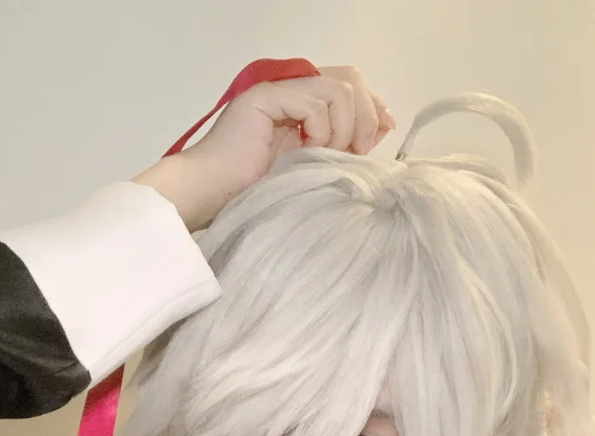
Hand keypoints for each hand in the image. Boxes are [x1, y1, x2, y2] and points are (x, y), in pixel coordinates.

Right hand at [133, 66, 395, 229]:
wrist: (211, 196)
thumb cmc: (254, 193)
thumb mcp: (312, 167)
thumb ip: (341, 144)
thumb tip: (382, 126)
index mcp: (301, 104)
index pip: (349, 85)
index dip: (373, 106)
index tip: (383, 132)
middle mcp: (291, 90)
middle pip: (350, 79)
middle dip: (366, 116)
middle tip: (357, 151)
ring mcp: (278, 90)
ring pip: (339, 89)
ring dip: (344, 128)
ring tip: (326, 155)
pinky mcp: (267, 97)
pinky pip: (316, 101)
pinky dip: (321, 129)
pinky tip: (306, 151)